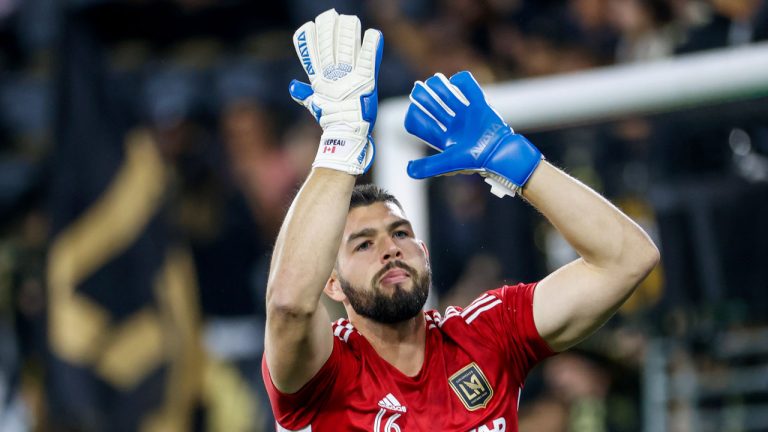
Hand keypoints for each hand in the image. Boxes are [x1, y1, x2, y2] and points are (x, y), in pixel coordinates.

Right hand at [289, 9, 382, 174]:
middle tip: (331, 15)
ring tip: (350, 19)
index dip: (311, 39)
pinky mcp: (366, 81)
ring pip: (346, 48)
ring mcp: (349, 78)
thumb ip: (305, 93)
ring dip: (348, 31)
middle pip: (329, 46)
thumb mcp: (316, 104)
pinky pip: (368, 60)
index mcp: (320, 80)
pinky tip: (374, 34)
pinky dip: (372, 46)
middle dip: (330, 29)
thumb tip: (294, 86)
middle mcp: (333, 76)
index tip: (310, 25)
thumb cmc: (331, 119)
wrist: (345, 134)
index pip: (312, 55)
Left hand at [404, 71, 542, 196]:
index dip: (415, 115)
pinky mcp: (480, 105)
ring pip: (448, 95)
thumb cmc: (475, 160)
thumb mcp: (449, 162)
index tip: (413, 110)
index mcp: (444, 138)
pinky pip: (469, 87)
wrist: (500, 152)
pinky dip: (461, 81)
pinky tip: (455, 81)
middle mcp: (453, 125)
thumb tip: (408, 169)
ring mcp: (466, 115)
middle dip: (424, 97)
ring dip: (439, 86)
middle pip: (433, 106)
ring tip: (434, 80)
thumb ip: (429, 166)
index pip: (423, 123)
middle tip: (418, 89)